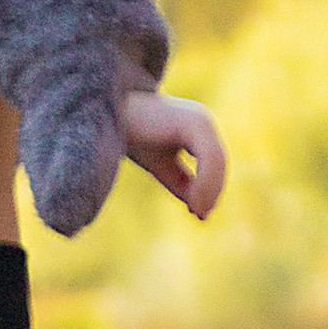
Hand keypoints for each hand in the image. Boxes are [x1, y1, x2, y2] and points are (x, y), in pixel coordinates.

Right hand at [122, 89, 227, 220]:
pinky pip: (209, 159)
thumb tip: (200, 209)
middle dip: (212, 191)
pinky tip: (192, 203)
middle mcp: (202, 121)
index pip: (213, 162)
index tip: (199, 214)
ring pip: (217, 162)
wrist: (109, 112)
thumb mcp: (160, 164)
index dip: (210, 188)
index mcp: (196, 128)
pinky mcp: (194, 125)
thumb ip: (180, 181)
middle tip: (200, 216)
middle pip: (219, 162)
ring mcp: (200, 121)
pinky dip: (204, 184)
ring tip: (196, 212)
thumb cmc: (130, 133)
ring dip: (209, 191)